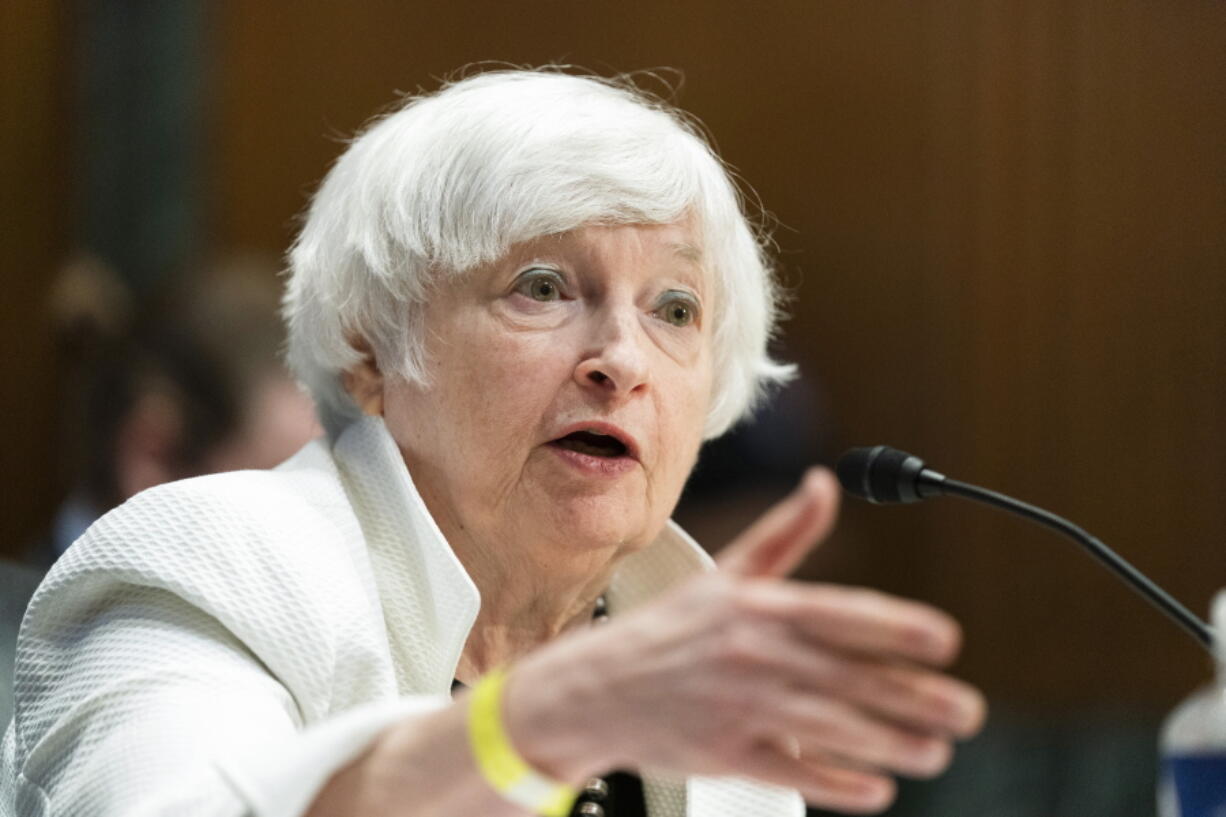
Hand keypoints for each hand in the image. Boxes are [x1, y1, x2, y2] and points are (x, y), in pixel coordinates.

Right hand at [507, 468, 985, 813]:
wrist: (593, 689)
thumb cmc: (668, 631)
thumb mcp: (727, 573)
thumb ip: (786, 532)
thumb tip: (825, 483)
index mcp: (759, 607)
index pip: (841, 614)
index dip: (898, 628)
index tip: (946, 642)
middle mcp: (754, 655)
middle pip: (850, 678)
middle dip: (918, 698)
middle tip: (965, 712)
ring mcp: (740, 707)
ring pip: (833, 730)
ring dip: (893, 744)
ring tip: (935, 752)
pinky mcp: (728, 755)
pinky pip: (795, 773)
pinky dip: (841, 784)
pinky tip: (878, 787)